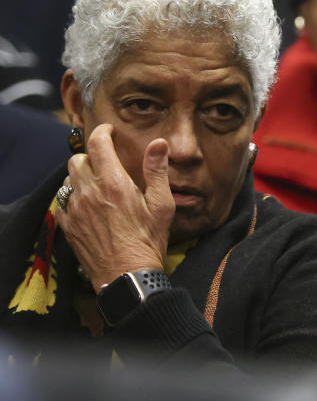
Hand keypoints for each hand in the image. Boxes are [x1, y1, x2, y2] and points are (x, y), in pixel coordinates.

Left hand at [57, 124, 175, 290]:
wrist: (127, 275)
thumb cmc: (148, 240)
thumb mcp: (162, 205)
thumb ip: (157, 171)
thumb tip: (158, 143)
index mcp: (114, 184)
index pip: (98, 144)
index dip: (102, 132)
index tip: (109, 132)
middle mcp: (89, 193)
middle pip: (77, 159)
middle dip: (91, 156)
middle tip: (106, 162)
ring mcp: (75, 210)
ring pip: (68, 179)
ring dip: (80, 176)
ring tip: (97, 184)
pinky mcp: (68, 225)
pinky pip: (62, 201)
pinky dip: (72, 197)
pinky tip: (87, 204)